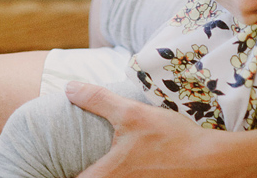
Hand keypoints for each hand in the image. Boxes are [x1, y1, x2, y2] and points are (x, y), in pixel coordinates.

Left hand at [69, 82, 240, 176]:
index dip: (56, 174)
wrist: (210, 160)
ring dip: (103, 173)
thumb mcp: (133, 113)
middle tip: (75, 163)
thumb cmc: (171, 139)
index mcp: (103, 176)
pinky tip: (131, 167)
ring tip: (102, 165)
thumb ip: (98, 101)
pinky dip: (123, 175)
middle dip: (80, 172)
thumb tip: (69, 88)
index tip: (46, 169)